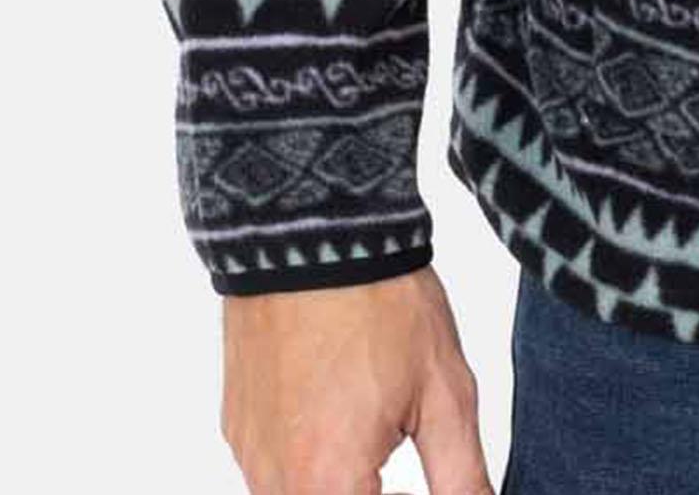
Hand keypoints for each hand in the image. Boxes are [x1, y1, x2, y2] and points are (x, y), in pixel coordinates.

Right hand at [219, 262, 494, 494]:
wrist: (312, 229)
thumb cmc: (382, 303)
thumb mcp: (445, 392)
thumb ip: (462, 477)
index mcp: (328, 483)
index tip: (417, 483)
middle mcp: (276, 482)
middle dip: (365, 490)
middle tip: (398, 466)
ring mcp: (249, 453)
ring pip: (296, 494)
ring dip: (337, 481)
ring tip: (373, 428)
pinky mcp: (236, 425)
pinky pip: (271, 469)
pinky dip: (307, 458)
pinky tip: (339, 410)